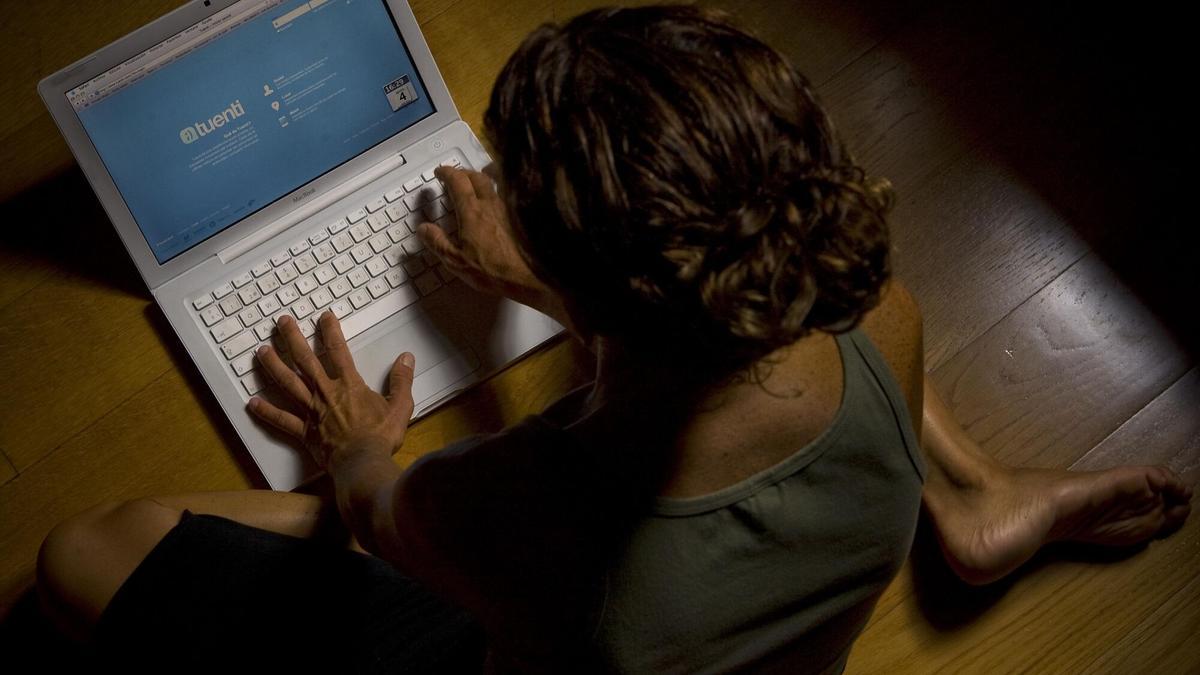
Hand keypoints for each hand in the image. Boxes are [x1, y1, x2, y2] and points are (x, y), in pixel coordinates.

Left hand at [247, 311, 414, 468]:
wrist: (362, 463)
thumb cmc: (380, 437)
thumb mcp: (400, 406)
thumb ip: (401, 380)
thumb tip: (406, 358)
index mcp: (349, 386)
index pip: (338, 351)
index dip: (331, 331)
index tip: (324, 316)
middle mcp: (326, 393)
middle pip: (305, 360)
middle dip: (292, 338)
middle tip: (281, 322)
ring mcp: (312, 411)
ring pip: (288, 383)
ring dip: (273, 366)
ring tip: (261, 351)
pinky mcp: (304, 431)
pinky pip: (281, 419)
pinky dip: (266, 412)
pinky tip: (252, 403)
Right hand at [418, 165, 568, 324]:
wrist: (530, 277)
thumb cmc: (493, 271)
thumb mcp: (457, 262)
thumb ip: (438, 243)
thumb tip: (423, 228)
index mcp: (472, 212)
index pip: (457, 182)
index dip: (447, 173)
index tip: (440, 172)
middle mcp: (491, 203)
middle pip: (477, 176)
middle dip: (464, 172)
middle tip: (457, 175)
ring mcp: (510, 207)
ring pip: (497, 180)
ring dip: (485, 174)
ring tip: (481, 175)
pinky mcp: (524, 215)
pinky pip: (512, 192)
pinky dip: (504, 187)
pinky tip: (504, 194)